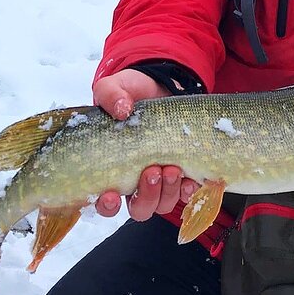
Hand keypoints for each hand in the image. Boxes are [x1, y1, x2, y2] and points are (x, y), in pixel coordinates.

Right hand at [92, 69, 196, 219]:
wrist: (161, 86)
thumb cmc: (132, 93)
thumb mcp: (116, 88)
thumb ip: (110, 95)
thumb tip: (121, 109)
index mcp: (111, 169)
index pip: (103, 201)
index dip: (106, 205)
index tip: (110, 194)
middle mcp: (135, 181)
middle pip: (139, 208)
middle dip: (146, 196)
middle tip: (151, 171)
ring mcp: (160, 180)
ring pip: (163, 204)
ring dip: (168, 192)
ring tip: (172, 168)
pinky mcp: (184, 174)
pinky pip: (187, 194)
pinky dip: (188, 190)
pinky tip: (190, 179)